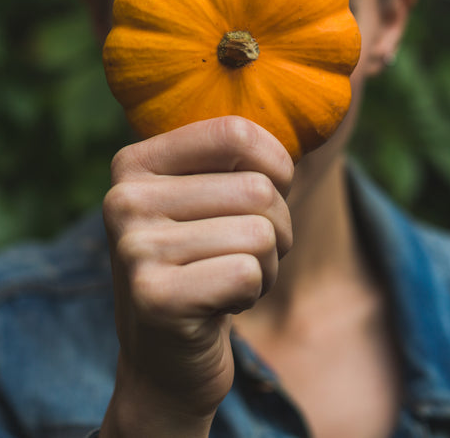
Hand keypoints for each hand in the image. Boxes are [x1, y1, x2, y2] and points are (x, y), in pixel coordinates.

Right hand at [99, 116, 293, 437]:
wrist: (164, 365)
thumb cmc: (203, 267)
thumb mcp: (206, 202)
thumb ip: (236, 156)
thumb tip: (326, 85)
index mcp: (134, 163)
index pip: (235, 132)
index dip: (277, 166)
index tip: (270, 194)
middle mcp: (123, 199)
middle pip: (259, 190)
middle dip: (276, 231)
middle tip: (243, 258)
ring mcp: (133, 248)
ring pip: (261, 233)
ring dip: (267, 267)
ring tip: (229, 281)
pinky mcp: (154, 297)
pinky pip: (249, 273)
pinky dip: (251, 293)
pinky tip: (220, 307)